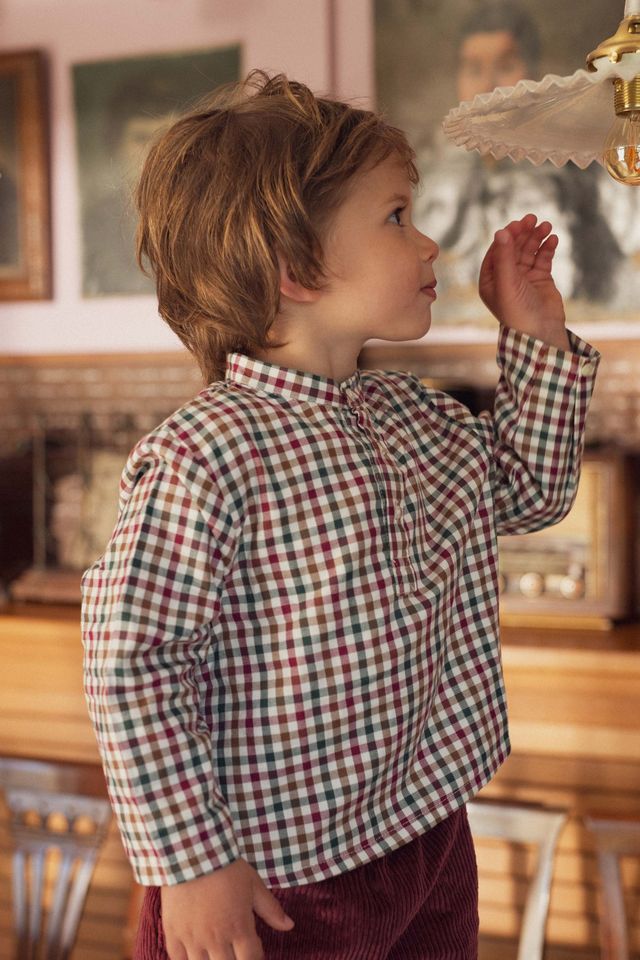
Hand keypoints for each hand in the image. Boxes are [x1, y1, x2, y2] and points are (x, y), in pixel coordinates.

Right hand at [161, 858, 293, 959]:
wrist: (192, 851)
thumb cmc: (226, 866)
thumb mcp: (253, 884)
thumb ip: (271, 909)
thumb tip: (289, 926)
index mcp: (238, 928)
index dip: (255, 957)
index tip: (254, 948)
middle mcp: (216, 939)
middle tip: (235, 950)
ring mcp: (193, 939)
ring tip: (215, 953)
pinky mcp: (173, 934)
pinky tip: (194, 955)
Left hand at [478, 213, 569, 350]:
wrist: (541, 332)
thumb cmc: (518, 312)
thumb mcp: (507, 283)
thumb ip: (504, 257)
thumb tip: (501, 231)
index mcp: (490, 279)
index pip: (497, 250)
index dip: (507, 236)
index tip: (518, 224)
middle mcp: (505, 277)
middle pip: (513, 247)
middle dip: (523, 233)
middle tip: (534, 219)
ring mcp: (523, 277)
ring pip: (529, 251)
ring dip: (537, 237)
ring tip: (547, 227)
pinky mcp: (540, 279)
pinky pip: (543, 258)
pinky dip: (547, 248)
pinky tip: (553, 239)